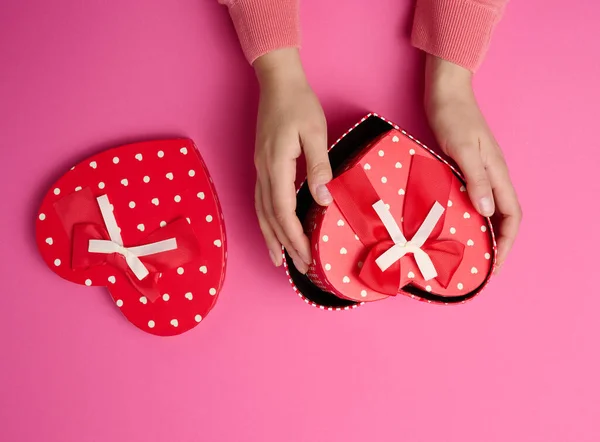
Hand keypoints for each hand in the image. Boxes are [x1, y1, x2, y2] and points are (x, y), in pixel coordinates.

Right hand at [253, 49, 332, 272]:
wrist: (277, 83)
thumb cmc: (298, 104)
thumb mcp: (315, 132)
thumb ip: (318, 166)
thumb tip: (322, 199)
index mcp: (276, 165)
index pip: (283, 210)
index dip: (294, 236)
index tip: (306, 255)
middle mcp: (263, 172)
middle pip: (270, 217)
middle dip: (284, 245)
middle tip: (298, 268)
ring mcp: (259, 169)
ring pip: (261, 212)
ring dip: (270, 238)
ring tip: (279, 260)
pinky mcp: (262, 166)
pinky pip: (261, 201)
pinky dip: (266, 221)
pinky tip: (272, 230)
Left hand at [424, 56, 521, 269]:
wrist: (446, 93)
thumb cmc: (453, 117)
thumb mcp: (461, 149)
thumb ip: (475, 178)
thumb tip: (487, 210)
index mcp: (496, 173)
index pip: (511, 215)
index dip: (507, 242)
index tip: (496, 263)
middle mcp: (492, 175)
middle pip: (503, 216)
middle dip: (498, 243)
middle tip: (483, 265)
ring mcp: (481, 171)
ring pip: (489, 209)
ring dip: (484, 232)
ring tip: (471, 252)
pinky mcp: (466, 167)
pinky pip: (475, 198)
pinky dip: (471, 215)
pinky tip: (457, 223)